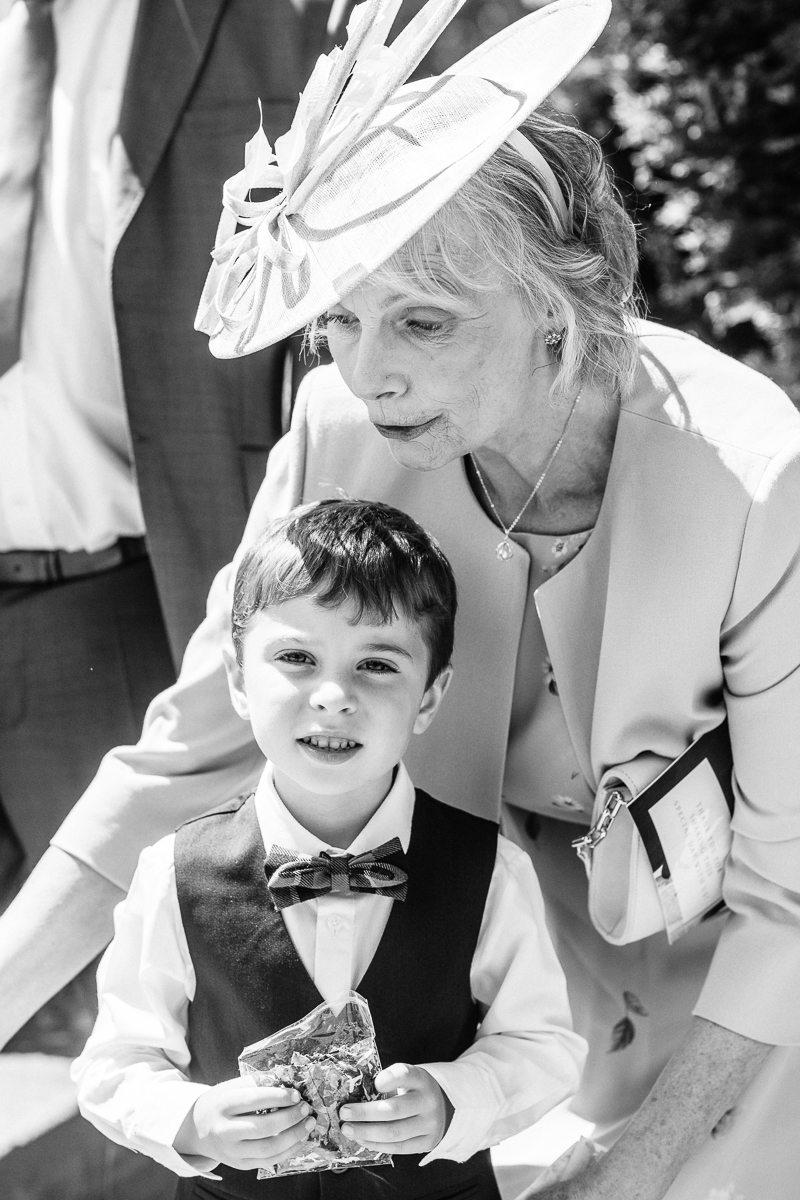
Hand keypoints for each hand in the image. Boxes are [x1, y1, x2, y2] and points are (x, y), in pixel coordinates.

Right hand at [173, 1076, 314, 1168]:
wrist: (196, 1128)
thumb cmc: (220, 1102)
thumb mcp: (231, 1086)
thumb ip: (257, 1083)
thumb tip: (288, 1080)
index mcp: (223, 1105)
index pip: (254, 1100)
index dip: (279, 1097)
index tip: (296, 1094)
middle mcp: (226, 1130)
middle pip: (264, 1127)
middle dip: (290, 1117)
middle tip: (306, 1108)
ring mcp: (232, 1151)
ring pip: (268, 1148)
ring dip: (294, 1136)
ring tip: (308, 1123)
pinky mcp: (240, 1164)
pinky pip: (268, 1161)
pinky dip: (288, 1151)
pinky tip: (300, 1139)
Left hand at [339, 1063, 451, 1154]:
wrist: (441, 1107)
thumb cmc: (413, 1090)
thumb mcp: (406, 1078)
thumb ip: (386, 1082)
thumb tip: (353, 1094)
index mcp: (421, 1079)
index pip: (405, 1075)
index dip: (389, 1079)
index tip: (374, 1084)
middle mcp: (428, 1101)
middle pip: (394, 1109)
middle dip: (365, 1113)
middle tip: (344, 1113)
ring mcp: (429, 1124)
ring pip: (394, 1132)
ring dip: (366, 1132)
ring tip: (348, 1129)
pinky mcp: (427, 1143)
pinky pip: (398, 1147)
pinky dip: (377, 1144)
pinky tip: (362, 1139)